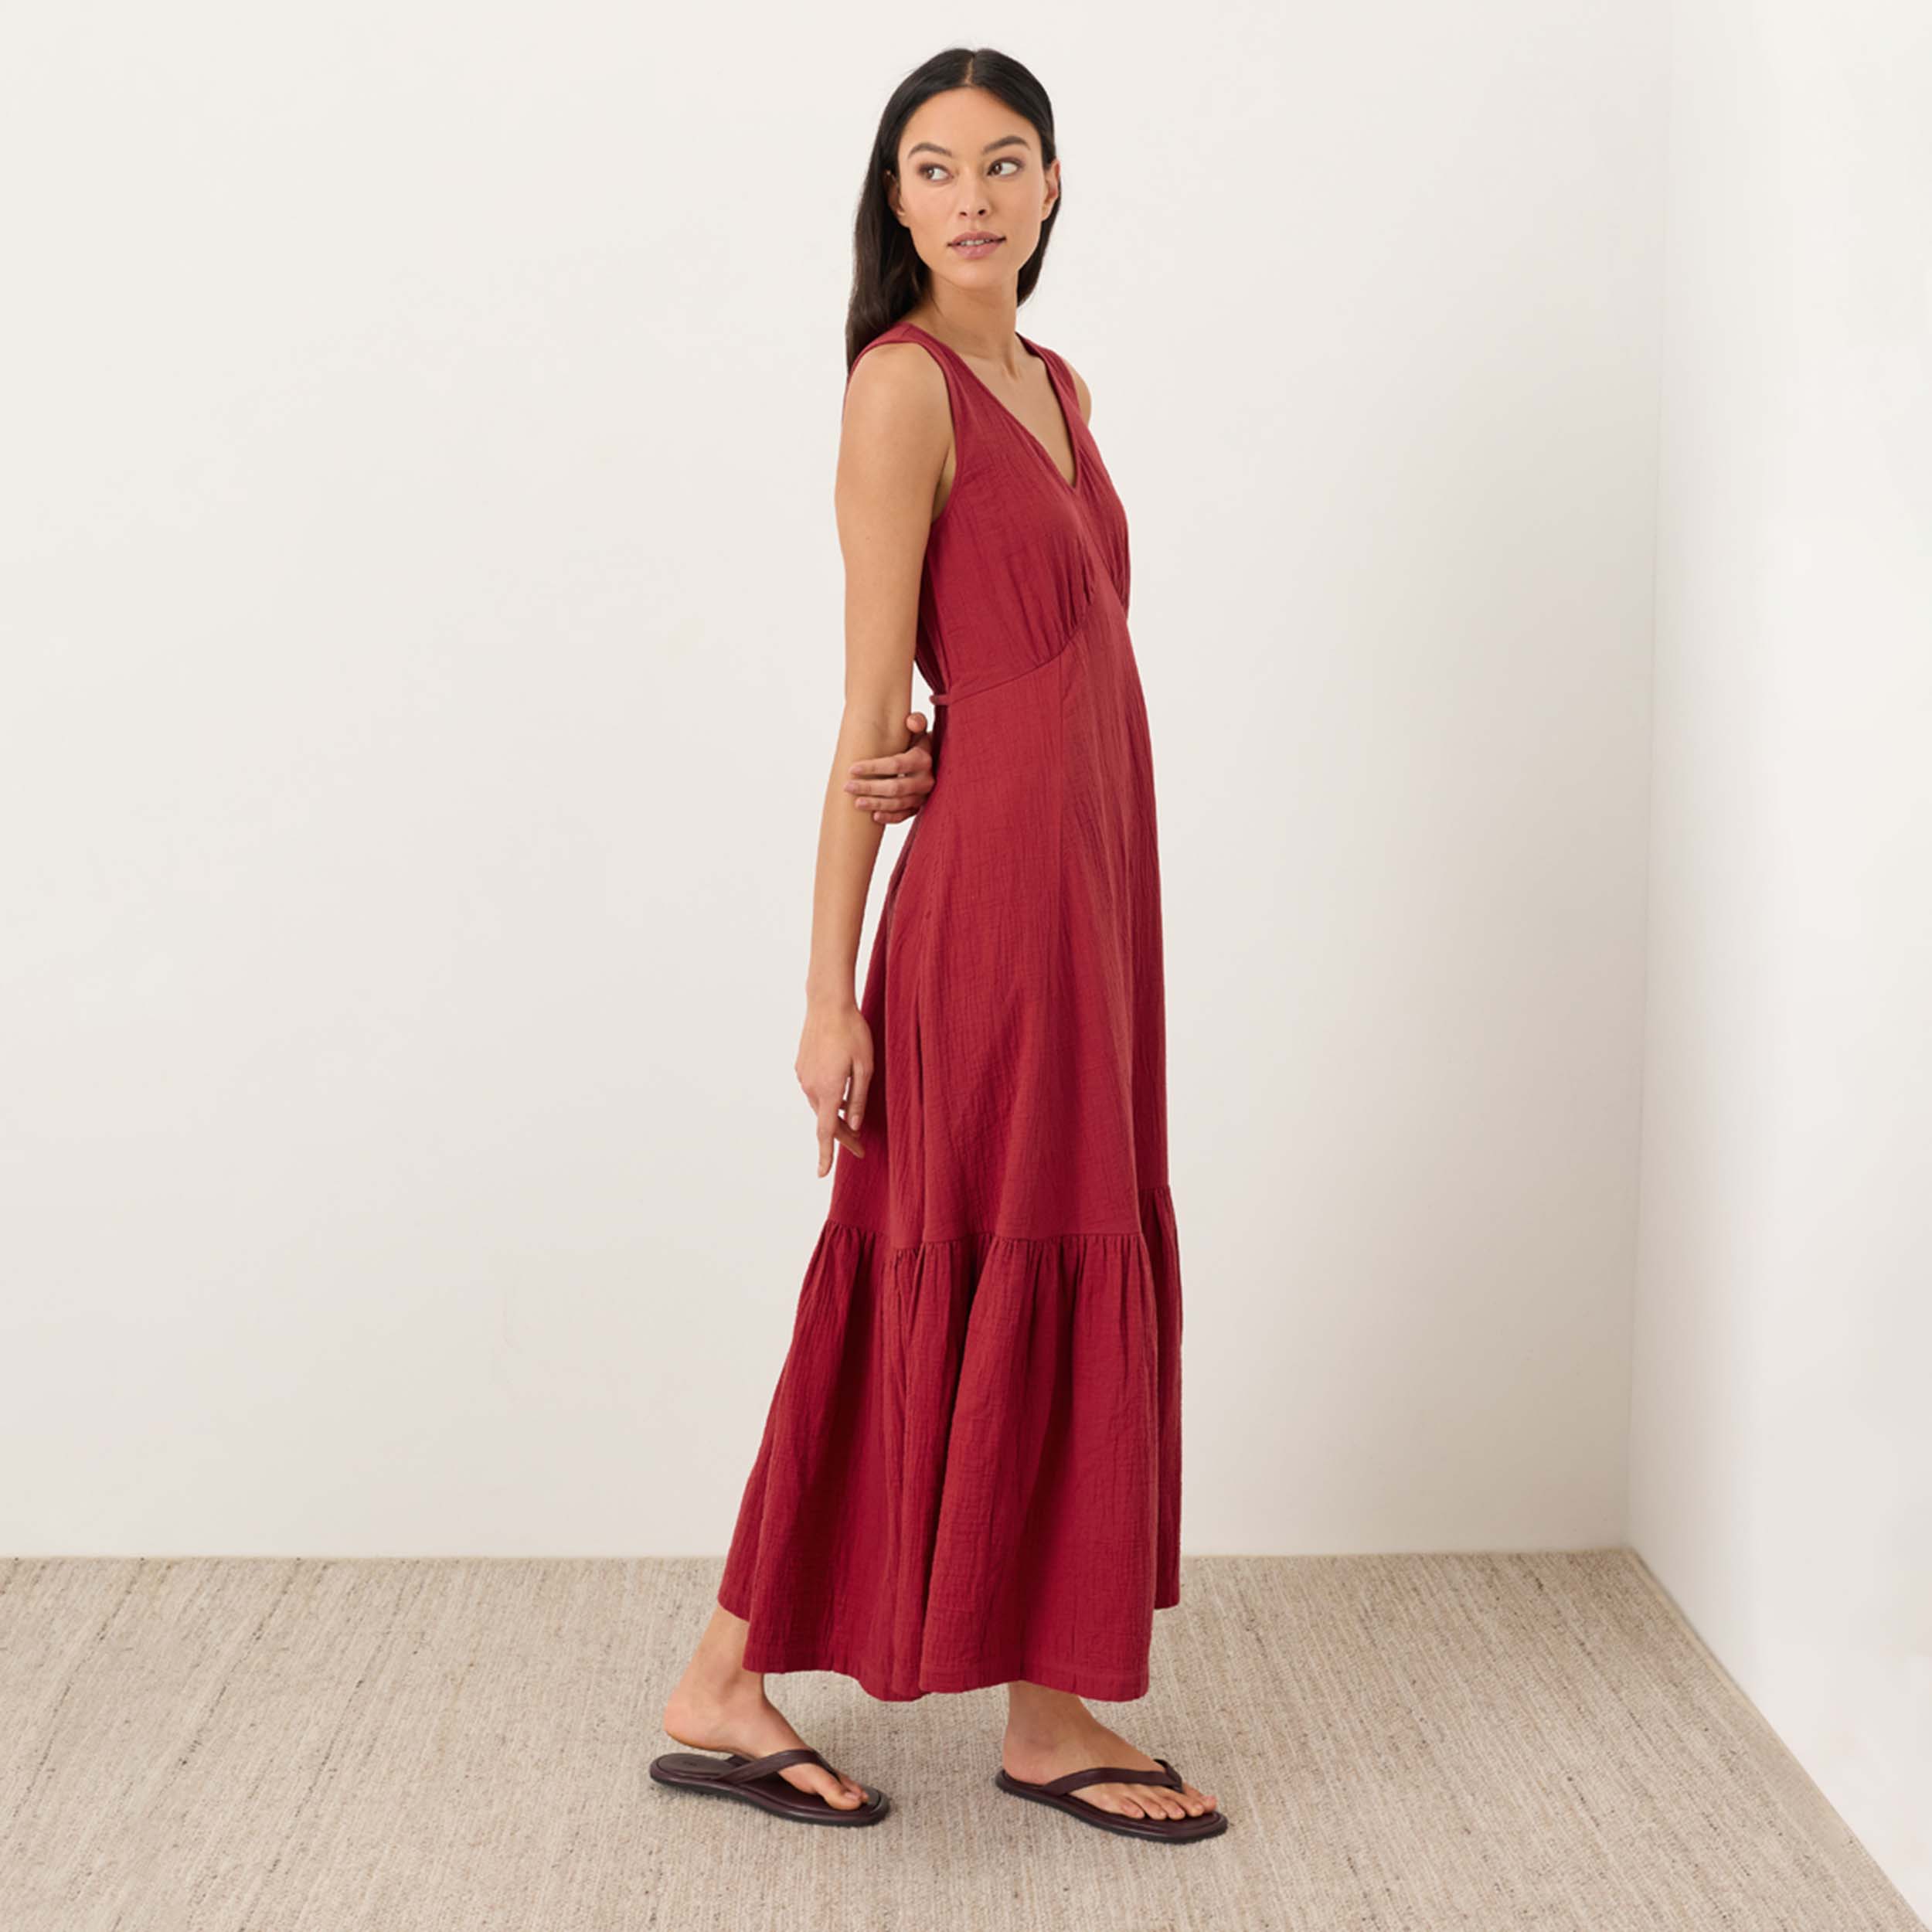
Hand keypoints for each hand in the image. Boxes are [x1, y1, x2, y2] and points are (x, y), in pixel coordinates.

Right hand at [796, 998, 872, 1176]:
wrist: (827, 1004)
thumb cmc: (852, 1032)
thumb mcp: (866, 1066)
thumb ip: (860, 1098)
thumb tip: (854, 1125)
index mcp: (829, 1089)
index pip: (827, 1131)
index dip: (827, 1155)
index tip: (822, 1174)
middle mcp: (811, 1087)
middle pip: (826, 1121)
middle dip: (843, 1135)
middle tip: (861, 1145)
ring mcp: (803, 1077)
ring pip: (820, 1105)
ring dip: (835, 1115)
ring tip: (853, 1114)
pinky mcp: (800, 1067)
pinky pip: (814, 1090)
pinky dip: (827, 1097)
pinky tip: (839, 1087)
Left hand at [843, 712, 935, 823]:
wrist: (935, 760)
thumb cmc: (919, 743)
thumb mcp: (919, 730)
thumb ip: (917, 721)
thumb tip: (911, 722)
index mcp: (923, 759)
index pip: (896, 764)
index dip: (873, 767)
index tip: (852, 768)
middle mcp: (926, 780)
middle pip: (895, 787)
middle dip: (869, 787)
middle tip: (848, 786)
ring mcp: (923, 795)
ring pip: (898, 803)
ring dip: (876, 804)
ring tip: (856, 803)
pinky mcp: (920, 807)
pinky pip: (905, 815)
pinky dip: (890, 817)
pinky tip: (873, 817)